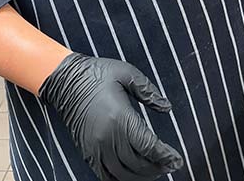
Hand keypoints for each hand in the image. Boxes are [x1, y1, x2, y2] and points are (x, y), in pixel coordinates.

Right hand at [39, 53, 182, 180]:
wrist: (66, 80)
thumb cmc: (98, 73)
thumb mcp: (127, 73)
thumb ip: (148, 91)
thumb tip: (167, 107)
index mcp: (121, 117)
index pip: (148, 146)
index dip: (165, 156)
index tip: (177, 160)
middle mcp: (108, 137)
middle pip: (138, 164)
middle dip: (157, 167)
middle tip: (170, 165)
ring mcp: (96, 147)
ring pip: (123, 174)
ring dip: (141, 176)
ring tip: (154, 171)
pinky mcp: (87, 152)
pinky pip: (105, 175)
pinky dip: (120, 179)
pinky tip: (131, 175)